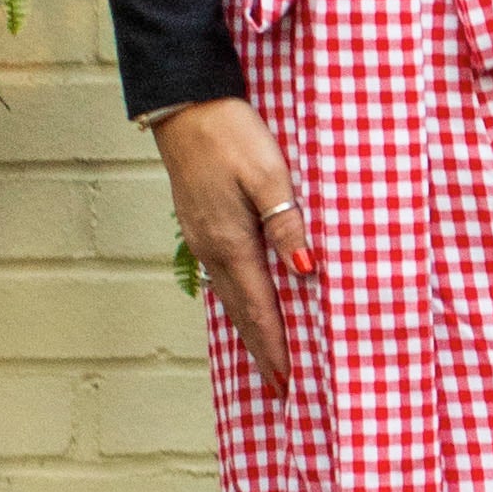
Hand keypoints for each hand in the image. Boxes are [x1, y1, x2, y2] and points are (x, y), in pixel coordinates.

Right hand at [151, 95, 313, 394]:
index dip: (275, 347)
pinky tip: (245, 304)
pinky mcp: (199, 225)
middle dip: (262, 350)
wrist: (186, 104)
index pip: (259, 309)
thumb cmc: (233, 135)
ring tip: (266, 357)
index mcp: (232, 243)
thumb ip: (288, 225)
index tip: (288, 381)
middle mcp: (212, 250)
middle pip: (241, 312)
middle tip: (280, 386)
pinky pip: (222, 277)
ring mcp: (201, 239)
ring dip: (249, 329)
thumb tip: (307, 272)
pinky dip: (238, 301)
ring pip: (230, 296)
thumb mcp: (269, 176)